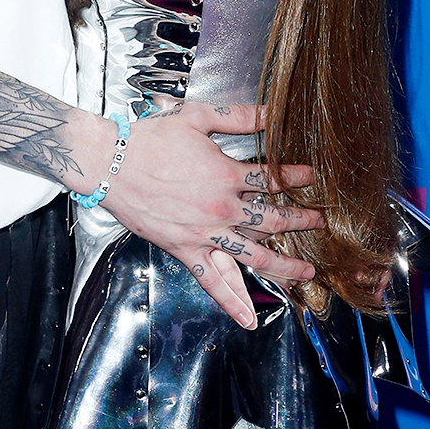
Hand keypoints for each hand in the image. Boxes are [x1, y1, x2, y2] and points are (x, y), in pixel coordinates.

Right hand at [102, 100, 324, 328]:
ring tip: (307, 271)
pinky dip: (232, 301)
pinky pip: (212, 281)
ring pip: (254, 257)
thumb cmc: (150, 138)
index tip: (312, 177)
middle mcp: (221, 209)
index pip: (272, 180)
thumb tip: (270, 111)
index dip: (297, 178)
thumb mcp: (196, 117)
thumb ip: (237, 116)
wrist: (110, 163)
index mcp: (225, 175)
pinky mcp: (185, 251)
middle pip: (273, 221)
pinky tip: (248, 318)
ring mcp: (204, 234)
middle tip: (319, 223)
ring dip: (285, 266)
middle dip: (301, 222)